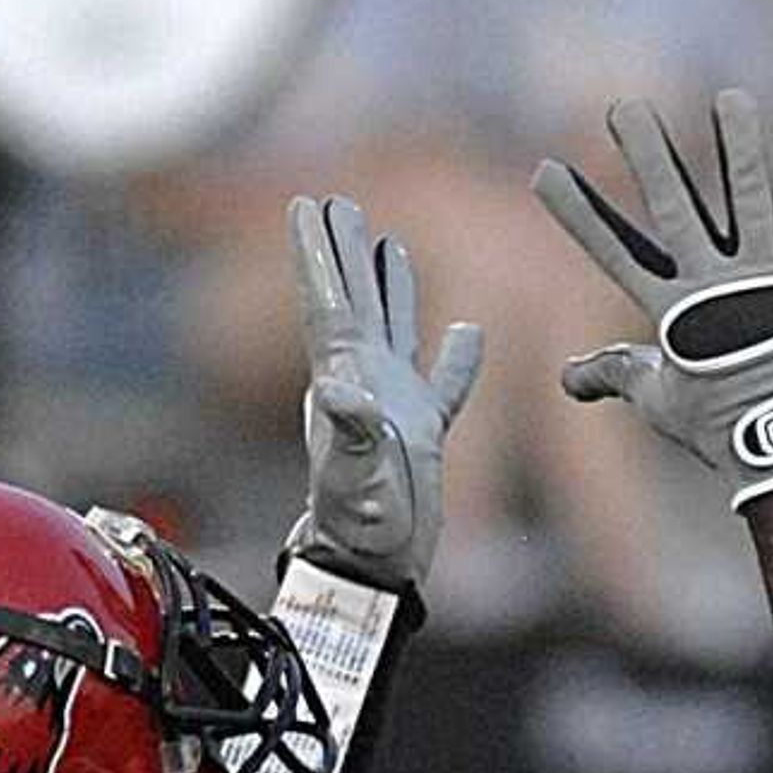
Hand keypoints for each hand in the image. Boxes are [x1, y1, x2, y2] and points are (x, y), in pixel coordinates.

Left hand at [285, 195, 483, 592]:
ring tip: (385, 243)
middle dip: (344, 253)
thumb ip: (351, 429)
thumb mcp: (355, 473)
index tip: (308, 206)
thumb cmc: (364, 526)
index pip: (330, 303)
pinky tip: (465, 331)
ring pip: (390, 330)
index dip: (320, 255)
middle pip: (353, 302)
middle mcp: (364, 384)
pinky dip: (451, 354)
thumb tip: (343, 387)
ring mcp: (392, 406)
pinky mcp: (421, 432)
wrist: (377, 569)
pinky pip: (439, 381)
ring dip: (386, 287)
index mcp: (346, 381)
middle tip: (337, 202)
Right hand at [534, 91, 772, 509]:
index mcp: (673, 312)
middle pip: (675, 208)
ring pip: (749, 197)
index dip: (579, 213)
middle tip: (625, 108)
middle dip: (647, 156)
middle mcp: (717, 287)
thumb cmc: (723, 425)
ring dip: (736, 145)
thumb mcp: (659, 398)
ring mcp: (770, 280)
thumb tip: (568, 378)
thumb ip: (615, 373)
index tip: (543, 171)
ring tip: (727, 99)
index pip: (614, 251)